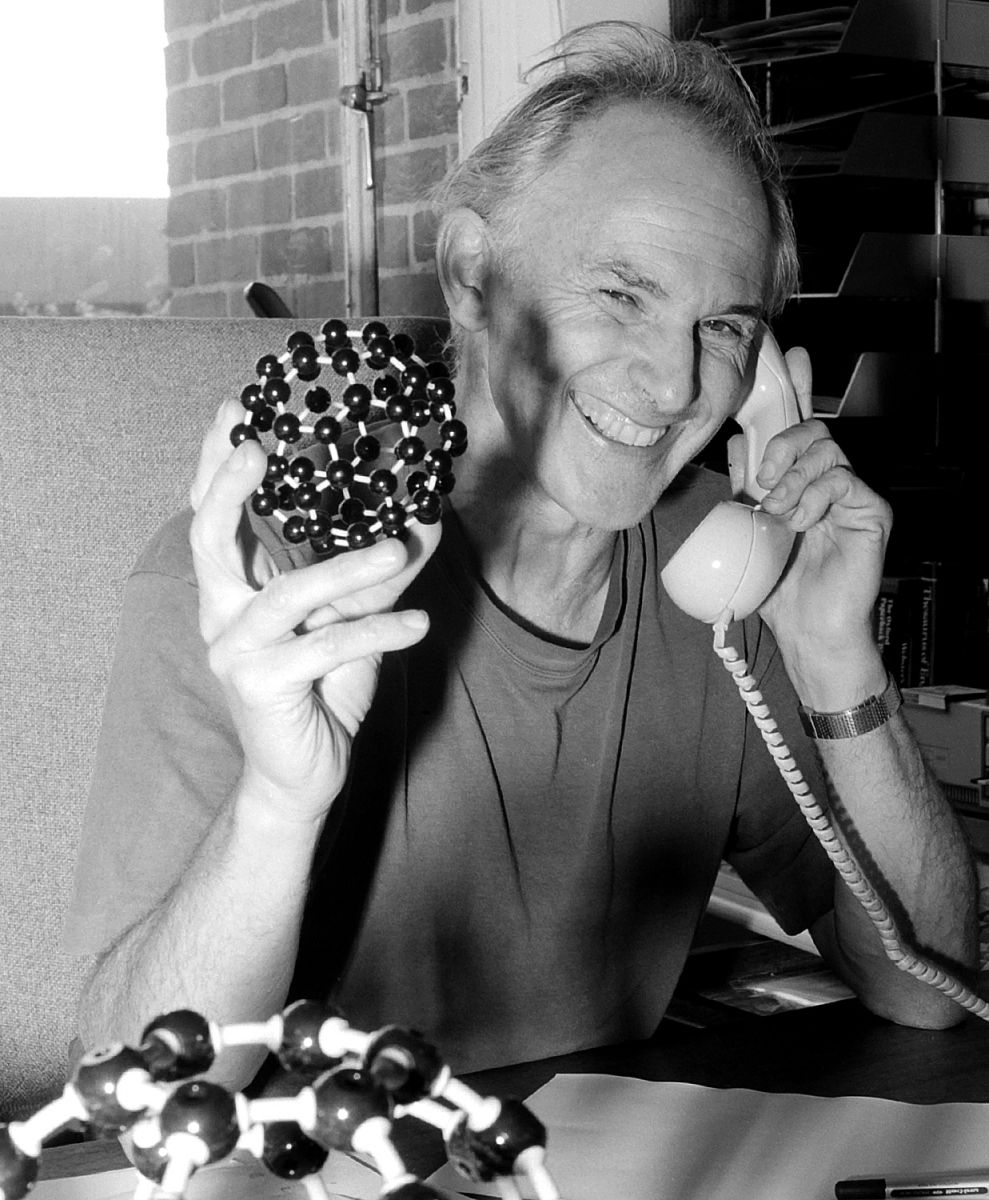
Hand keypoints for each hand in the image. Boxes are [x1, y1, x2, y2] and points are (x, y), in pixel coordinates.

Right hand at [188, 417, 439, 825]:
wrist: (303, 772)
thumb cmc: (323, 686)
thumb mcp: (353, 620)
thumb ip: (377, 574)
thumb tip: (425, 520)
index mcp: (234, 589)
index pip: (213, 515)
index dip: (216, 462)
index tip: (236, 407)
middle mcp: (221, 613)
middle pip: (209, 539)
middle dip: (229, 488)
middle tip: (259, 446)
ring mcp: (233, 652)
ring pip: (287, 595)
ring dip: (345, 570)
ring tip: (394, 549)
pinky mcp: (260, 687)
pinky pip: (326, 648)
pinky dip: (378, 634)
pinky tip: (418, 625)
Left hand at [752, 348, 890, 692]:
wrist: (806, 630)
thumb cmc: (778, 585)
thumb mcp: (748, 527)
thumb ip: (747, 483)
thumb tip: (736, 439)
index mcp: (800, 478)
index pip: (798, 422)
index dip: (796, 386)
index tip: (789, 353)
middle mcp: (829, 479)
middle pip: (811, 427)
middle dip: (780, 444)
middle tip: (765, 480)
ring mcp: (853, 493)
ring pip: (826, 448)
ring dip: (791, 478)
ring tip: (779, 513)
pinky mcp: (872, 509)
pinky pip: (841, 478)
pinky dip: (812, 497)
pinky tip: (801, 521)